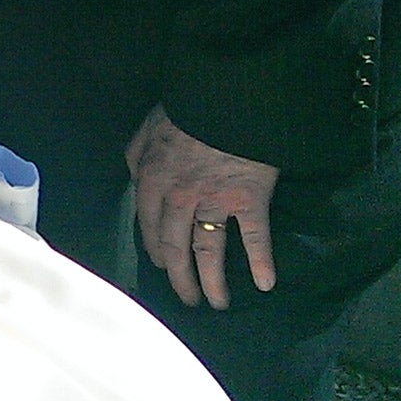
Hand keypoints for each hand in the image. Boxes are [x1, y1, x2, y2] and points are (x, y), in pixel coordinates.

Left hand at [125, 104, 278, 309]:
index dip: (156, 252)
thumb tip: (136, 182)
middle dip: (181, 279)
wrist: (224, 97)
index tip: (163, 267)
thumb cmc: (182, 111)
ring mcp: (214, 202)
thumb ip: (136, 159)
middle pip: (176, 248)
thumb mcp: (144, 131)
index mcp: (151, 182)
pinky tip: (265, 284)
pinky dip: (261, 263)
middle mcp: (179, 199)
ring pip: (210, 251)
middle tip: (188, 300)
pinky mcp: (248, 200)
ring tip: (218, 303)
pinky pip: (254, 238)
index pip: (149, 229)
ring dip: (213, 282)